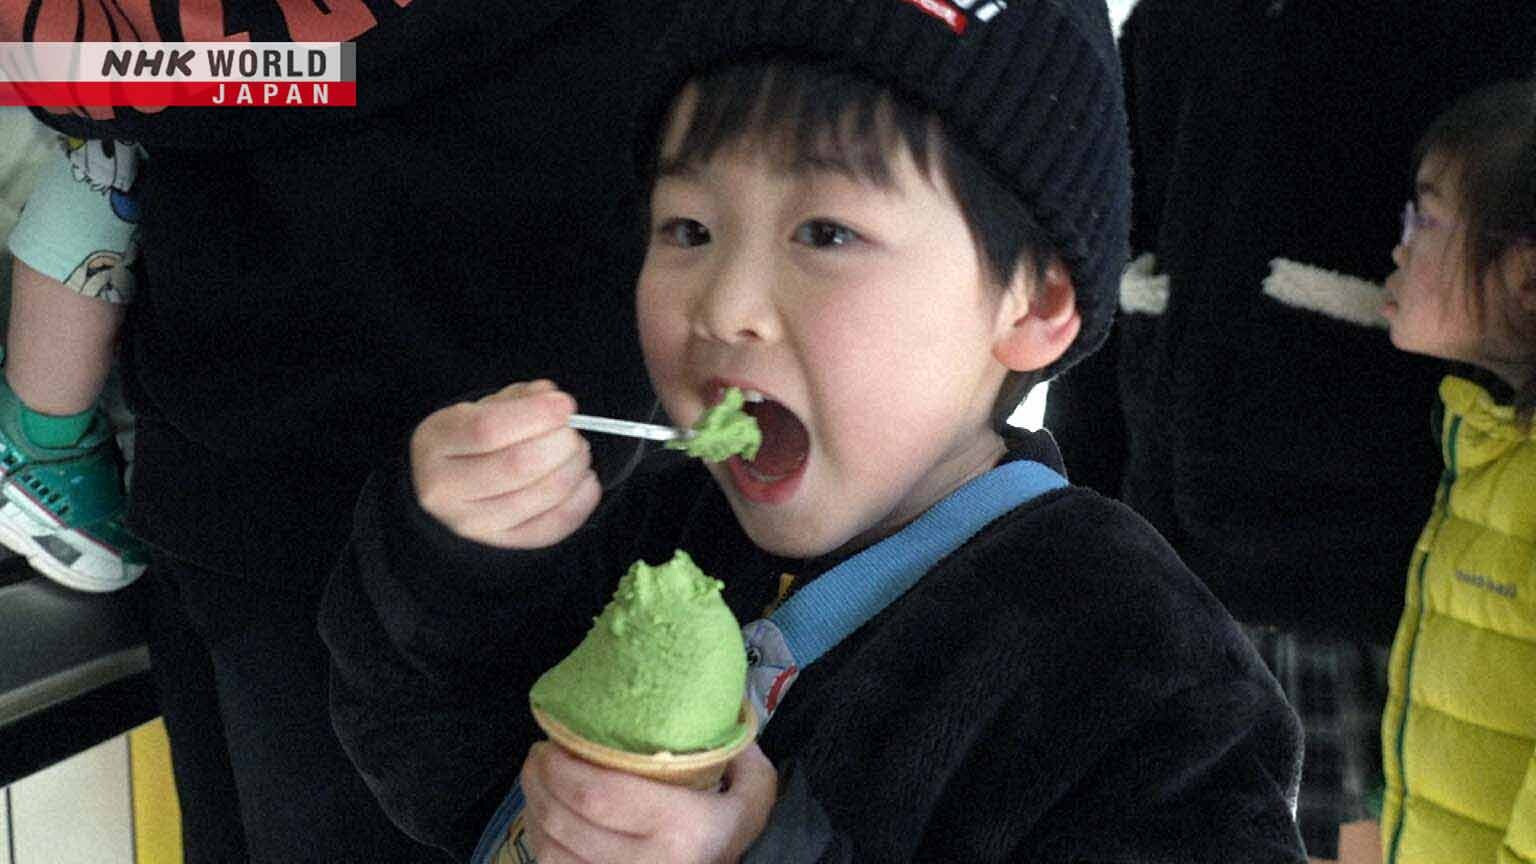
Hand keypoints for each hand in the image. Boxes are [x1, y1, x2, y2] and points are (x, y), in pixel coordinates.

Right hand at [409, 380, 599, 548]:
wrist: (444, 483)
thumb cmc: (469, 440)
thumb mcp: (480, 408)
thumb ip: (518, 399)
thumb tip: (552, 399)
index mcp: (435, 443)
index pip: (488, 429)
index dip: (536, 414)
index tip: (565, 405)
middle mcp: (445, 488)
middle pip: (518, 464)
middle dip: (560, 443)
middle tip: (572, 432)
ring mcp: (472, 522)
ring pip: (539, 496)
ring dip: (573, 468)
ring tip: (578, 452)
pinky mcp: (500, 543)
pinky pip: (550, 527)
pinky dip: (580, 502)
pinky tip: (586, 480)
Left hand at [520, 741, 777, 863]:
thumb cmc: (735, 835)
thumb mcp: (755, 790)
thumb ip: (738, 751)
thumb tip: (716, 706)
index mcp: (679, 831)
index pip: (598, 795)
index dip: (561, 768)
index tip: (551, 743)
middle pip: (565, 822)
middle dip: (538, 783)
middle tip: (537, 756)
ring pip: (552, 852)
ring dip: (534, 811)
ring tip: (536, 783)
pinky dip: (542, 843)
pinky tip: (545, 819)